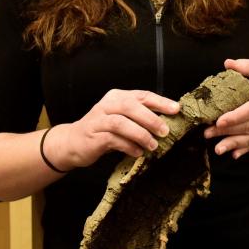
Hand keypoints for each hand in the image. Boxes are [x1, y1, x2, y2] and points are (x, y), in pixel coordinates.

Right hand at [58, 89, 178, 168]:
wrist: (72, 142)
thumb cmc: (102, 130)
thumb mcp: (121, 119)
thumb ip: (139, 118)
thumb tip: (167, 123)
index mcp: (117, 97)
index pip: (142, 95)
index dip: (160, 102)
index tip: (176, 109)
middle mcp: (107, 105)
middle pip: (131, 106)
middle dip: (151, 118)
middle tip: (165, 131)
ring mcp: (98, 120)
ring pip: (121, 122)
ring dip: (140, 134)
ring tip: (153, 145)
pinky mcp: (93, 136)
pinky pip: (113, 140)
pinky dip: (128, 146)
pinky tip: (137, 152)